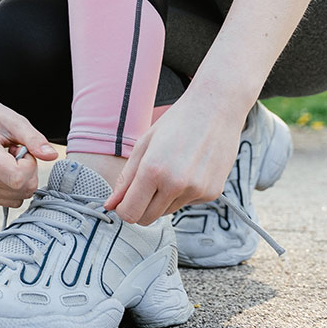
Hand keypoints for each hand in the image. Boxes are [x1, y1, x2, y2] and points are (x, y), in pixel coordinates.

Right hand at [0, 93, 58, 207]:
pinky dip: (13, 186)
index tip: (23, 149)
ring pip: (18, 197)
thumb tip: (52, 156)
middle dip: (28, 171)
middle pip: (21, 189)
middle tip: (15, 151)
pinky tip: (2, 168)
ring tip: (7, 158)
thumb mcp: (15, 122)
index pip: (18, 178)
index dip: (30, 165)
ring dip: (20, 178)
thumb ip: (34, 139)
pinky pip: (10, 200)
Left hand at [104, 95, 247, 224]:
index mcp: (153, 170)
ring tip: (172, 170)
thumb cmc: (179, 122)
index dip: (123, 209)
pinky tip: (189, 170)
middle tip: (145, 187)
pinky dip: (183, 193)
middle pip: (147, 218)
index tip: (124, 201)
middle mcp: (176, 184)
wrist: (216, 109)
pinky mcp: (212, 193)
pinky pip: (187, 204)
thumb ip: (125, 179)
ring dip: (163, 199)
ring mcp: (197, 190)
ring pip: (167, 212)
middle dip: (141, 207)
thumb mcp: (144, 144)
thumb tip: (111, 204)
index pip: (130, 213)